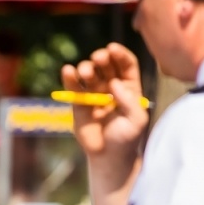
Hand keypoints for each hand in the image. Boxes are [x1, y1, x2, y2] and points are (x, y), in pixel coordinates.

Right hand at [62, 44, 147, 166]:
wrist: (108, 156)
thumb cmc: (126, 138)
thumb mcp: (136, 120)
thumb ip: (128, 101)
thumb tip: (113, 84)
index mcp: (129, 87)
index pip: (125, 64)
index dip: (119, 54)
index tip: (112, 49)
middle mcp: (110, 86)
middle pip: (106, 65)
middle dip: (101, 58)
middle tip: (98, 58)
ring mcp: (93, 94)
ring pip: (89, 73)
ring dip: (86, 68)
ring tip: (84, 72)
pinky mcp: (78, 103)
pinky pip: (73, 87)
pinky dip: (69, 78)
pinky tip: (67, 71)